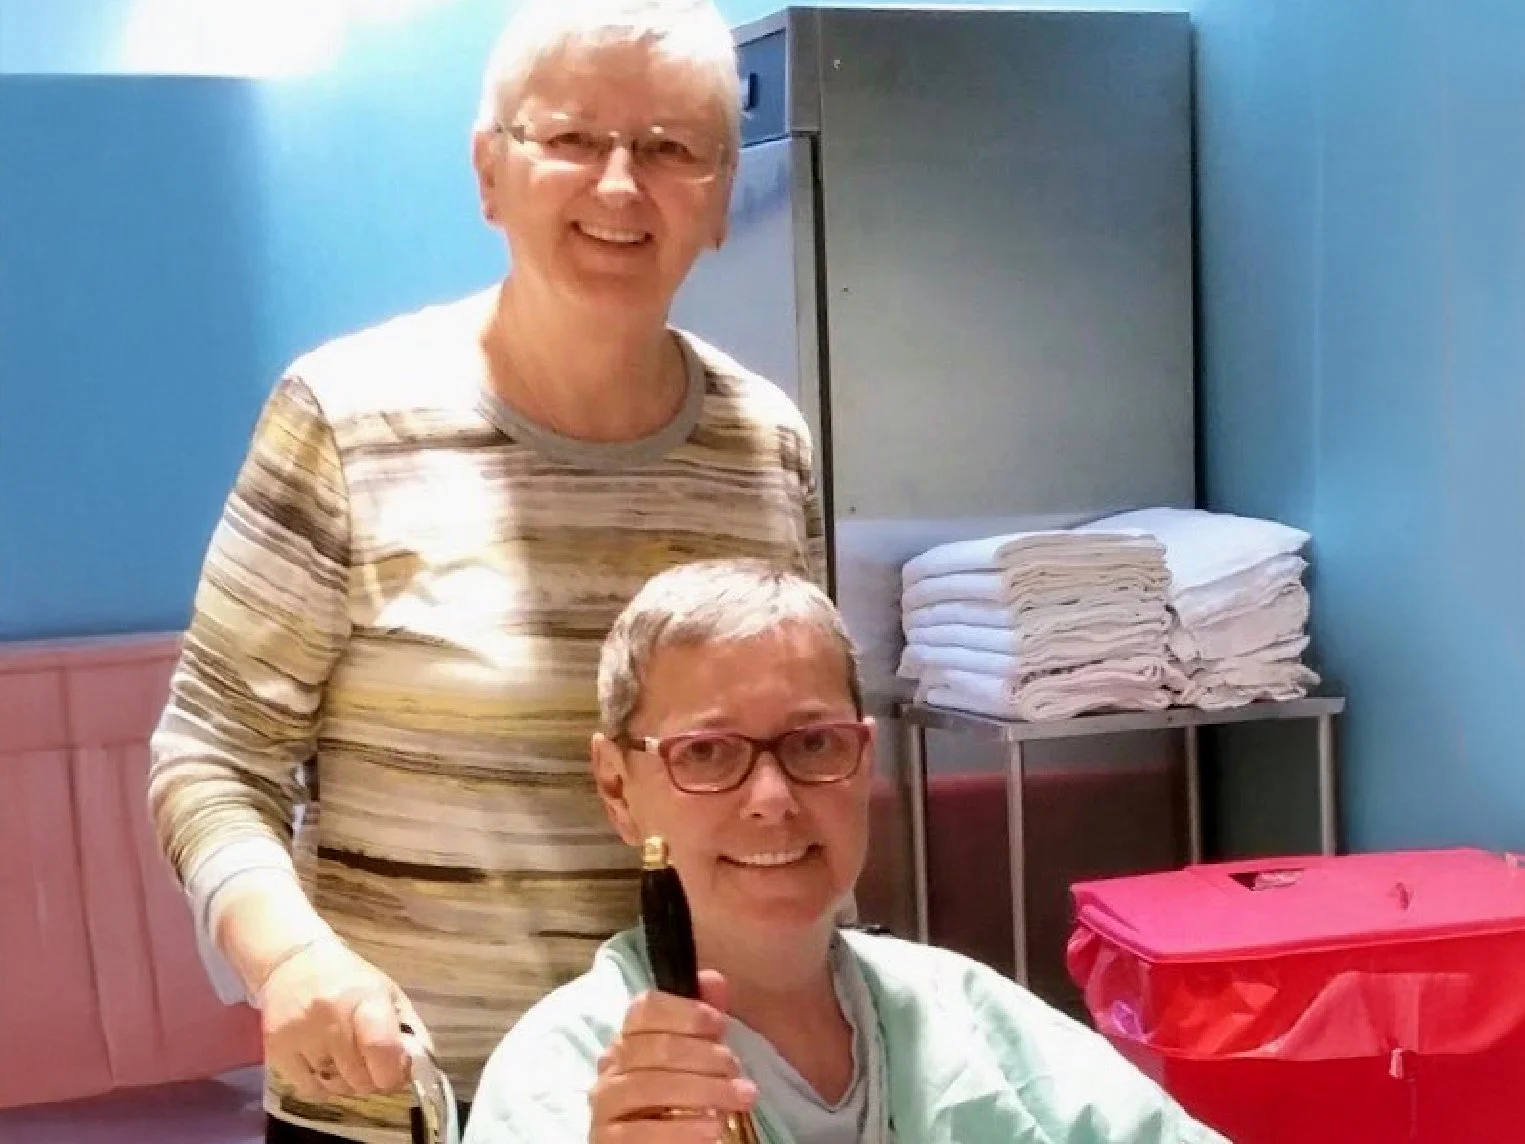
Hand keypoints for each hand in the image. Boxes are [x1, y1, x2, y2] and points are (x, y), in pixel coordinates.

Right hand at [257, 937, 423, 1101]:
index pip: (381, 1049)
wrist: (292, 962)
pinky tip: (326, 1067)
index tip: (397, 1073)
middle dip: (373, 1079)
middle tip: (372, 1065)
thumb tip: (419, 1069)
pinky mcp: (276, 1049)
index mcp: (364, 998)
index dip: (394, 1073)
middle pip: (360, 1077)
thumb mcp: (387, 993)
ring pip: (336, 1087)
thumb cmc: (348, 979)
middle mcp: (331, 1017)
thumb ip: (408, 1030)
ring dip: (349, 1083)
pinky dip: (323, 1086)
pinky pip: (309, 1089)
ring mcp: (300, 1035)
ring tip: (348, 1061)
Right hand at [589, 971, 756, 1143]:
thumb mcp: (696, 1055)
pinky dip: (679, 1131)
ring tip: (737, 1101)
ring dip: (700, 1092)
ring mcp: (605, 1103)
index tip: (720, 1024)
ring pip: (647, 1087)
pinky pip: (637, 1134)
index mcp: (630, 1036)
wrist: (658, 1142)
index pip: (646, 1008)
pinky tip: (711, 1131)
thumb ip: (701, 1019)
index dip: (685, 1012)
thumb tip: (714, 980)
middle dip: (705, 1057)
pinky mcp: (606, 1142)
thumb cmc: (679, 1096)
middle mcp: (611, 1064)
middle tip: (738, 1072)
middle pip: (655, 1048)